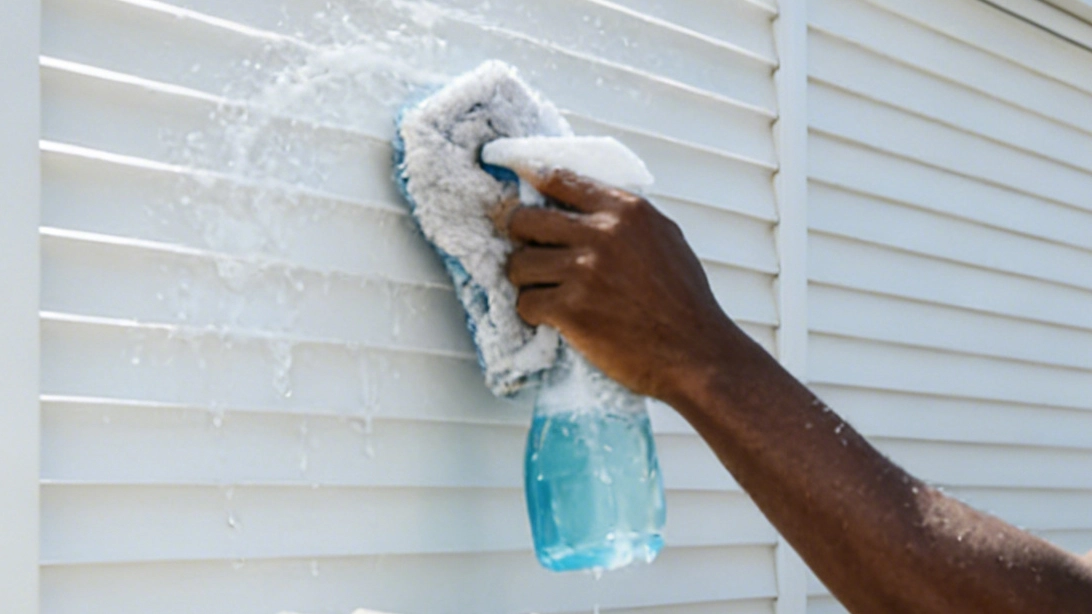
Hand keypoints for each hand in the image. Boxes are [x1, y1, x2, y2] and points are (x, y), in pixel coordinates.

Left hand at [504, 168, 741, 401]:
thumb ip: (625, 219)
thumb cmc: (684, 302)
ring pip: (519, 264)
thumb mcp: (665, 238)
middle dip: (521, 238)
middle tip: (532, 255)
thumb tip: (584, 206)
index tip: (517, 185)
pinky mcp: (571, 310)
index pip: (559, 180)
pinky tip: (554, 318)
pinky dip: (534, 313)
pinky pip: (526, 302)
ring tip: (546, 292)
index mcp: (626, 211)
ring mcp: (584, 271)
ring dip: (526, 281)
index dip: (530, 182)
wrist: (696, 353)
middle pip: (525, 220)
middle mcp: (603, 234)